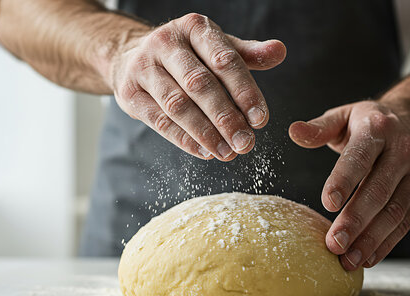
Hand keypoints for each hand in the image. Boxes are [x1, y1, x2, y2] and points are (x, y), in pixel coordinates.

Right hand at [105, 13, 285, 160]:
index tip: (260, 119)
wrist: (130, 56)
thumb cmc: (184, 55)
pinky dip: (184, 140)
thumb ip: (247, 54)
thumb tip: (279, 51)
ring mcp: (143, 68)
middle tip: (246, 143)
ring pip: (178, 105)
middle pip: (200, 84)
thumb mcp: (214, 47)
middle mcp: (165, 43)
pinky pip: (160, 121)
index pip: (223, 60)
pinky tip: (205, 152)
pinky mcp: (130, 94)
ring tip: (229, 153)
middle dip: (226, 117)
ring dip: (206, 133)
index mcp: (193, 28)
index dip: (244, 91)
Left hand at [289, 101, 409, 269]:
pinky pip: (406, 222)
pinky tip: (367, 258)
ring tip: (348, 260)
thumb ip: (319, 128)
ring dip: (370, 239)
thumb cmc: (371, 122)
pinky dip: (386, 243)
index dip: (344, 181)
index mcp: (377, 129)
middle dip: (355, 220)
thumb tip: (293, 132)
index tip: (328, 204)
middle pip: (378, 191)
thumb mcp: (344, 116)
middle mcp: (403, 151)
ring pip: (394, 211)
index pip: (360, 157)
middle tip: (334, 244)